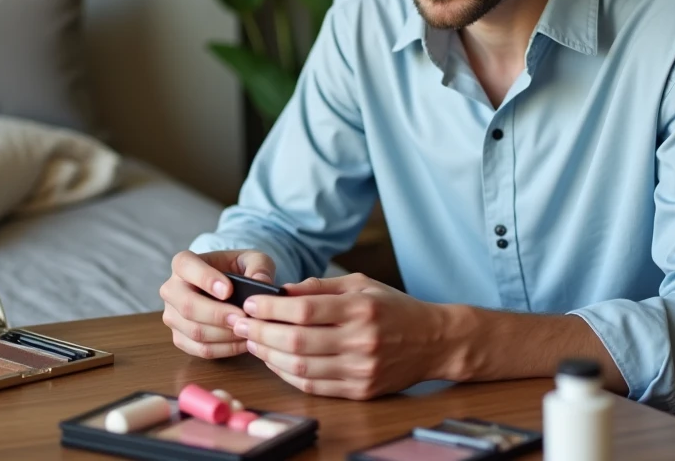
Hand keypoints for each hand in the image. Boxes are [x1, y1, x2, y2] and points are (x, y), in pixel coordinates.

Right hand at [159, 249, 275, 358]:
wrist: (231, 289)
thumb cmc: (239, 270)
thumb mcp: (253, 260)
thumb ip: (258, 267)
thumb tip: (260, 282)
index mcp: (184, 264)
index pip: (185, 266)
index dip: (205, 278)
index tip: (228, 291)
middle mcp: (172, 289)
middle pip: (187, 305)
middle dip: (217, 314)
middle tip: (242, 317)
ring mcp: (172, 316)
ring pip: (194, 331)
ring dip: (224, 334)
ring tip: (248, 330)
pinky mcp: (180, 338)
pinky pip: (199, 349)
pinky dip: (224, 349)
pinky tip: (243, 342)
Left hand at [232, 273, 449, 398]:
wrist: (434, 341)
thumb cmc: (394, 307)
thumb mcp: (361, 284)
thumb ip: (320, 288)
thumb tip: (281, 292)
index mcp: (360, 308)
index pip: (303, 310)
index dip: (270, 308)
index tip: (250, 304)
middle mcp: (361, 340)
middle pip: (296, 341)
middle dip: (260, 332)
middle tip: (240, 323)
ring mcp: (361, 369)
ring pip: (301, 368)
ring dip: (269, 356)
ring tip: (252, 341)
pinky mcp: (361, 390)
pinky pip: (314, 386)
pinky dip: (288, 374)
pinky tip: (274, 361)